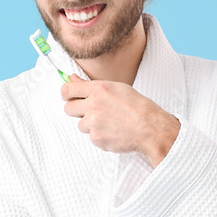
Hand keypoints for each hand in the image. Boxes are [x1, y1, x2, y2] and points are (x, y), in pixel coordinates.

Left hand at [60, 74, 179, 166]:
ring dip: (91, 125)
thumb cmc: (137, 107)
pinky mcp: (96, 138)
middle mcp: (93, 104)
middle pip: (68, 109)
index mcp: (98, 89)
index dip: (65, 94)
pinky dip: (100, 136)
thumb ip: (90, 85)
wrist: (150, 128)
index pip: (67, 89)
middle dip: (76, 111)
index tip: (68, 97)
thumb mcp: (115, 88)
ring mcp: (93, 122)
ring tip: (109, 123)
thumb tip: (72, 78)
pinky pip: (91, 137)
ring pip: (81, 125)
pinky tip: (113, 132)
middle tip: (91, 112)